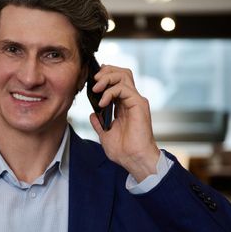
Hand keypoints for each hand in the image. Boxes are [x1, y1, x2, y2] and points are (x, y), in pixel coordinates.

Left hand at [89, 65, 160, 181]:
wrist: (133, 160)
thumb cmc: (123, 151)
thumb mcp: (105, 134)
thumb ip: (99, 123)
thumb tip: (93, 115)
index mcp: (124, 106)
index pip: (117, 81)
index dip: (105, 75)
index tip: (92, 80)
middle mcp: (131, 100)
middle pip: (121, 73)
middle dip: (106, 72)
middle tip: (94, 80)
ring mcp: (136, 101)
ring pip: (123, 76)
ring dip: (106, 78)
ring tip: (96, 88)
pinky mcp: (138, 104)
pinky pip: (123, 88)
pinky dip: (110, 92)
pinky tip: (102, 102)